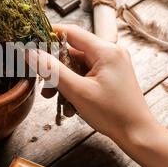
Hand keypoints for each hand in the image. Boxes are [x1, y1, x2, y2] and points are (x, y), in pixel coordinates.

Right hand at [28, 24, 157, 143]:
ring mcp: (111, 65)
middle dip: (55, 70)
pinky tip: (70, 106)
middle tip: (44, 87)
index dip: (49, 35)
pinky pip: (85, 76)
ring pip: (77, 67)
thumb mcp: (77, 91)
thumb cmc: (113, 113)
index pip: (71, 32)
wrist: (137, 134)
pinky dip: (75, 88)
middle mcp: (110, 53)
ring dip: (63, 82)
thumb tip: (31, 53)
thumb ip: (52, 70)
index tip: (31, 43)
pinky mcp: (110, 76)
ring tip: (55, 100)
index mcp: (106, 50)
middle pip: (72, 52)